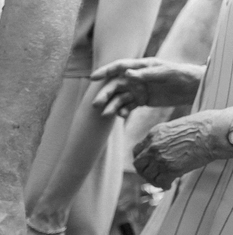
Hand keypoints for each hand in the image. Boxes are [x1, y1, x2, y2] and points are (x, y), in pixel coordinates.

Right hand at [90, 58, 204, 116]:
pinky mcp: (141, 101)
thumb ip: (146, 74)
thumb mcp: (166, 73)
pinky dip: (122, 111)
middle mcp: (136, 78)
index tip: (93, 78)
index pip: (120, 67)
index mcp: (141, 67)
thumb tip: (127, 74)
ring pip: (119, 98)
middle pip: (115, 85)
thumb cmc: (182, 75)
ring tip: (106, 114)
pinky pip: (127, 106)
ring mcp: (138, 90)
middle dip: (105, 94)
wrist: (193, 88)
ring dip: (111, 105)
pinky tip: (121, 115)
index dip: (106, 72)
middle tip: (96, 104)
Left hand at [133, 110, 231, 188]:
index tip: (146, 164)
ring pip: (148, 175)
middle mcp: (153, 146)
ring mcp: (160, 158)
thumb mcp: (176, 126)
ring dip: (154, 180)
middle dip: (144, 171)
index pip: (137, 150)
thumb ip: (165, 137)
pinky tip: (168, 185)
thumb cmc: (203, 126)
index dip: (141, 159)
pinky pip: (160, 182)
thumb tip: (166, 146)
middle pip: (138, 164)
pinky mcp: (170, 169)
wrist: (214, 132)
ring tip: (162, 182)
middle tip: (152, 175)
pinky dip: (163, 185)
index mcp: (154, 133)